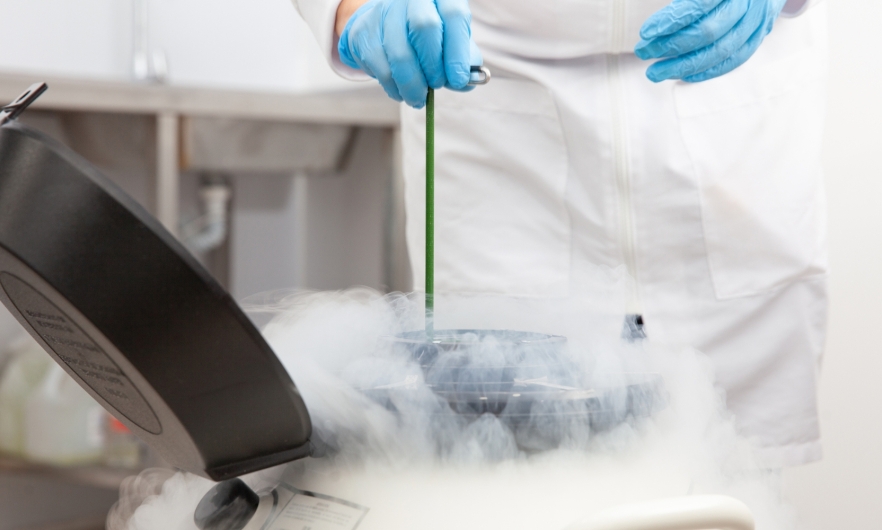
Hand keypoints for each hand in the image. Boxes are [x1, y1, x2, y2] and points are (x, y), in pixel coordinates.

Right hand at [336, 0, 479, 107]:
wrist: (383, 27)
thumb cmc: (424, 38)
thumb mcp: (449, 42)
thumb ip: (462, 60)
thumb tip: (466, 82)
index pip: (453, 14)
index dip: (458, 51)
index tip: (458, 79)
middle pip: (424, 27)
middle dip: (433, 66)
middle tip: (437, 85)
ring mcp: (384, 11)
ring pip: (400, 53)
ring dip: (413, 84)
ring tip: (419, 98)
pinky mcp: (364, 32)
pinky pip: (381, 67)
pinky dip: (394, 88)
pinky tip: (401, 92)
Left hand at [634, 0, 786, 82]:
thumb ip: (686, 0)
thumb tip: (656, 24)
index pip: (699, 4)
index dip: (671, 20)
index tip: (645, 32)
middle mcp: (748, 3)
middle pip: (707, 32)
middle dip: (670, 46)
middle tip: (643, 52)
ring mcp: (757, 21)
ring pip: (719, 51)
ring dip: (683, 66)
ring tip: (655, 72)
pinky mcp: (759, 35)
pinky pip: (734, 60)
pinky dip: (706, 71)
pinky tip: (682, 76)